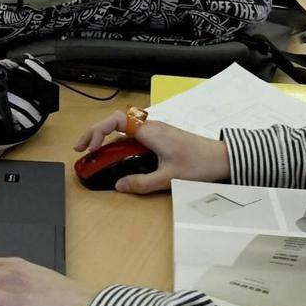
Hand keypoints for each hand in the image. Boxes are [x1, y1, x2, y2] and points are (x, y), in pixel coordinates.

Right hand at [75, 114, 228, 194]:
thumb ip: (141, 183)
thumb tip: (119, 185)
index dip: (97, 131)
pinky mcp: (162, 138)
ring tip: (94, 152)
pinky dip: (121, 142)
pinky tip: (118, 155)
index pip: (116, 121)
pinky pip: (134, 135)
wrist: (223, 159)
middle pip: (116, 122)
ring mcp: (157, 131)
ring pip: (125, 128)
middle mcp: (152, 127)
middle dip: (95, 133)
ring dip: (107, 137)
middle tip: (81, 148)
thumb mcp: (168, 177)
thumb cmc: (199, 163)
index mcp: (150, 132)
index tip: (89, 147)